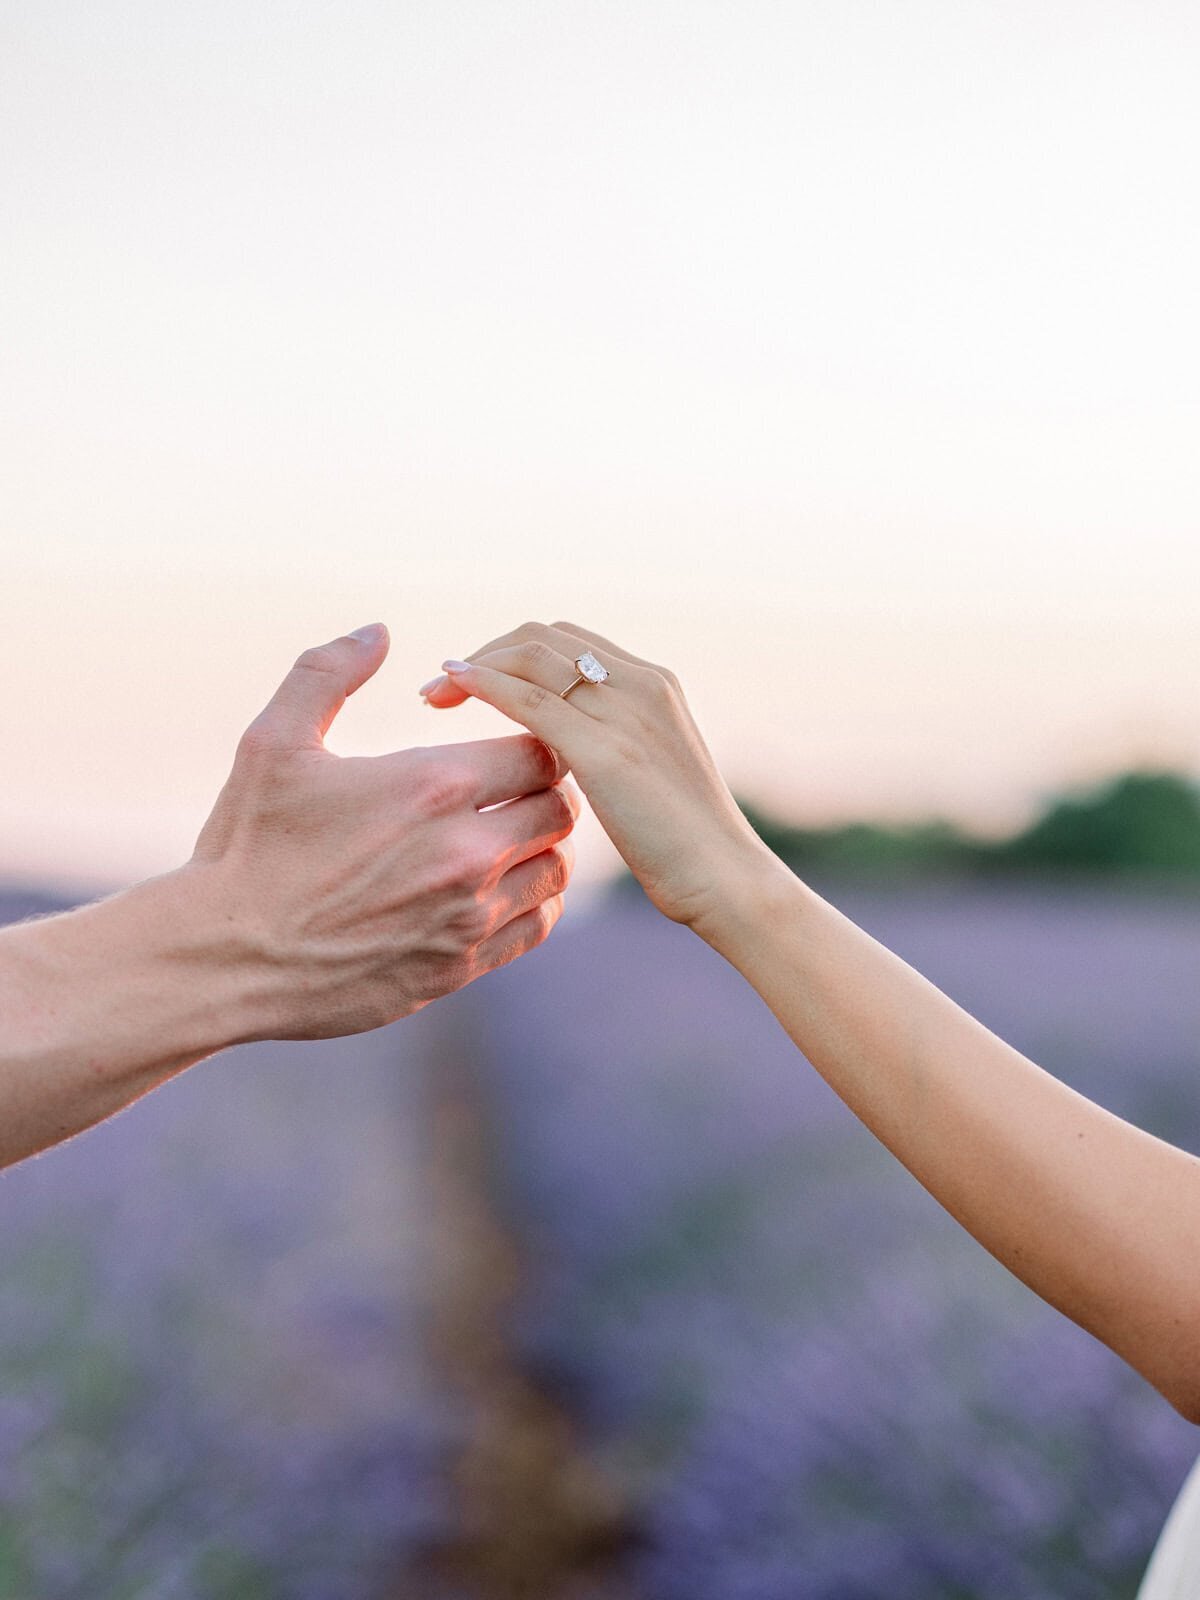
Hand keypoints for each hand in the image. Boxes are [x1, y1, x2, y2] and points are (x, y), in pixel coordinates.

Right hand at [191, 623, 577, 1037]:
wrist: (221, 959)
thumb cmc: (245, 845)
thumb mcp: (273, 742)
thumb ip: (327, 673)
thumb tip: (377, 631)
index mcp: (432, 785)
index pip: (538, 750)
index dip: (531, 740)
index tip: (507, 743)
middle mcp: (465, 851)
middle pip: (560, 807)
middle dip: (544, 789)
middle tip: (515, 786)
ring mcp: (467, 915)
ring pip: (557, 868)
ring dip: (542, 845)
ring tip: (511, 833)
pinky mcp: (460, 967)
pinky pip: (537, 924)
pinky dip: (534, 900)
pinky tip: (503, 886)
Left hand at [418, 621, 770, 930]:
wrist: (726, 879)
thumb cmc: (685, 846)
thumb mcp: (650, 776)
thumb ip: (613, 748)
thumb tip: (563, 751)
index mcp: (655, 683)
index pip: (566, 640)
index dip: (512, 651)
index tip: (473, 679)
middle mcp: (641, 683)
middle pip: (542, 637)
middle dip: (486, 652)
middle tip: (442, 687)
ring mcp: (626, 713)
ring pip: (530, 657)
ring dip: (474, 666)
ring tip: (434, 696)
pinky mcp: (606, 751)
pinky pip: (530, 700)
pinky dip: (483, 685)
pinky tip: (451, 692)